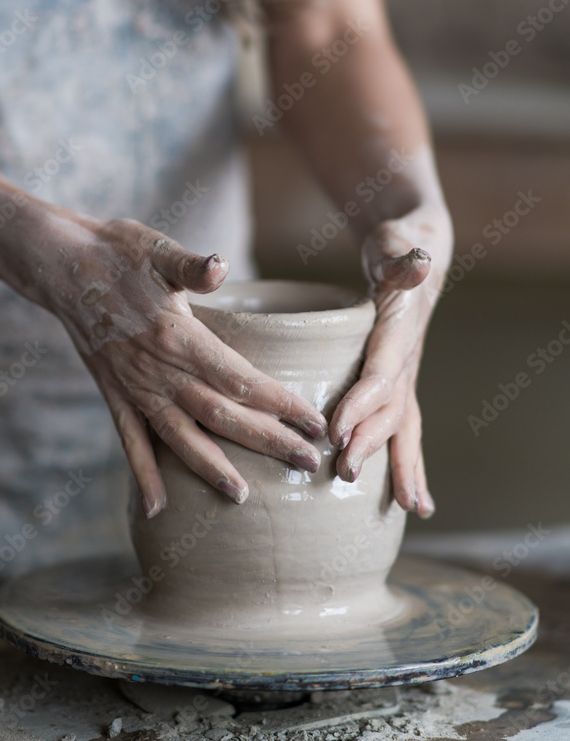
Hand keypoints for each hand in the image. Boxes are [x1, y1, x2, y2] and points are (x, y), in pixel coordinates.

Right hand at [35, 212, 326, 516]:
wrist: (62, 266)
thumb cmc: (117, 252)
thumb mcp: (158, 250)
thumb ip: (191, 266)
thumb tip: (219, 265)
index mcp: (177, 336)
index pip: (240, 380)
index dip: (280, 403)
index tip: (314, 423)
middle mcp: (158, 371)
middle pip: (221, 417)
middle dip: (268, 442)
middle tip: (308, 464)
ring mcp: (134, 388)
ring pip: (180, 438)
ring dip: (212, 469)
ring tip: (242, 498)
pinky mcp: (114, 394)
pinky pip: (130, 442)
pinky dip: (143, 475)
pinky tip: (157, 509)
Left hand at [328, 209, 451, 517]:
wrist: (417, 255)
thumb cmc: (395, 250)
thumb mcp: (392, 246)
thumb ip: (399, 258)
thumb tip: (417, 261)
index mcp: (399, 333)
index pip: (381, 375)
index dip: (361, 404)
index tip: (335, 431)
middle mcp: (407, 361)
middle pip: (392, 411)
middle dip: (371, 445)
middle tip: (345, 474)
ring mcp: (408, 377)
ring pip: (406, 428)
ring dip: (404, 466)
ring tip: (411, 508)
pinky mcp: (400, 386)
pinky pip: (406, 430)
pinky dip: (410, 464)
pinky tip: (414, 502)